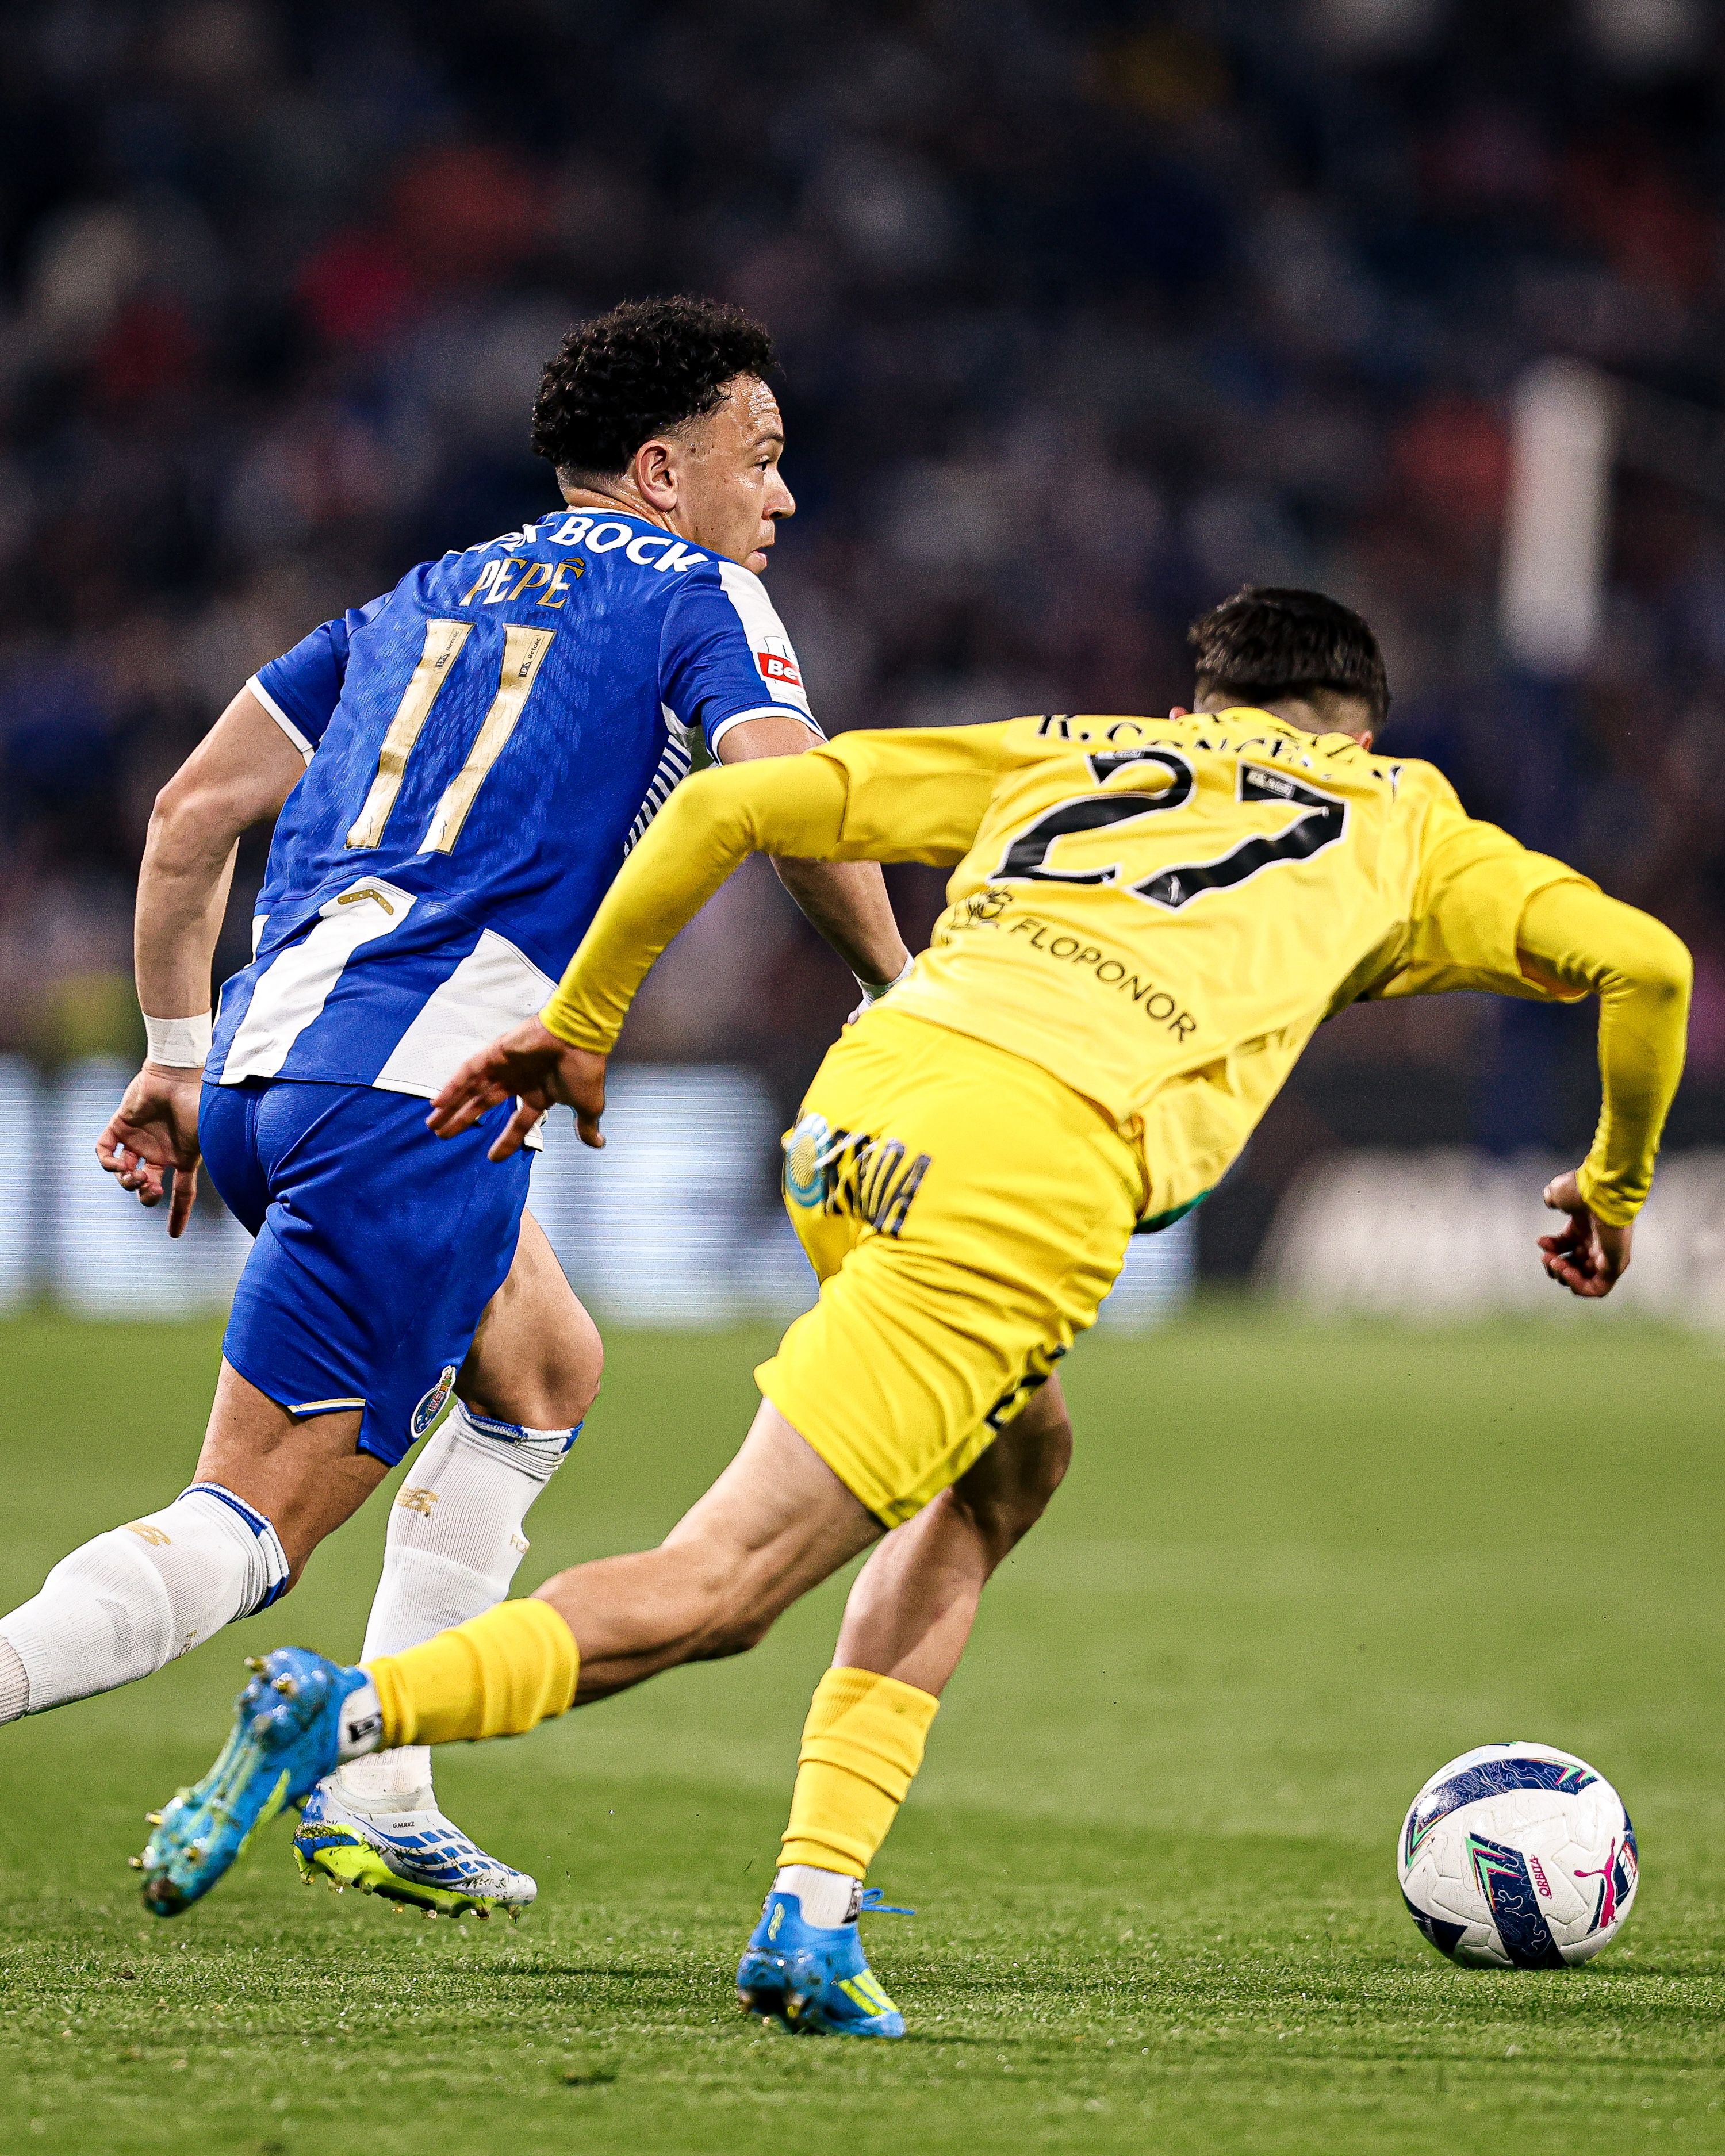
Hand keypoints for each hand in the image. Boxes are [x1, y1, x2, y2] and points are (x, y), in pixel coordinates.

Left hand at [95, 1063, 204, 1237]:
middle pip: (148, 1188)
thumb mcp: (212, 1139)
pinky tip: (114, 1163)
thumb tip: (229, 1183)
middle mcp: (161, 1152)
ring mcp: (140, 1140)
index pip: (182, 1193)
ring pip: (124, 1173)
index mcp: (183, 1158)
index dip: (179, 1215)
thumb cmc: (199, 1104)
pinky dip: (105, 1161)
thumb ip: (218, 1159)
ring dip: (126, 1181)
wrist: (179, 1074)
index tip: (174, 1235)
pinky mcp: (121, 1125)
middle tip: (148, 1189)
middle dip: (146, 1197)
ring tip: (133, 1175)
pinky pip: (104, 1150)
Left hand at [426, 1018, 608, 1160]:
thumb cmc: (584, 1068)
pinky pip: (468, 1071)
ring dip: (452, 1106)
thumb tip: (598, 1144)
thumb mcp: (588, 1105)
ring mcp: (505, 1066)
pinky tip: (438, 1102)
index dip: (505, 1141)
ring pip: (472, 1090)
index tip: (492, 1158)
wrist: (580, 1036)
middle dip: (463, 1120)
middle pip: (483, 1104)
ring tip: (433, 1123)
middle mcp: (518, 1080)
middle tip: (442, 1135)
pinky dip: (453, 1086)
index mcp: (539, 1094)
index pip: (518, 1122)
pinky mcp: (495, 1052)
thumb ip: (586, 1126)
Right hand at [1537, 1170, 1630, 1297]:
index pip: (1566, 1247)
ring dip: (1564, 1277)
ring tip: (1557, 1265)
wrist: (1602, 1191)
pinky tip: (1567, 1273)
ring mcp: (1606, 1256)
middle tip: (1548, 1259)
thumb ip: (1552, 1198)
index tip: (1541, 1242)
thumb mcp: (1559, 1193)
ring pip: (1584, 1280)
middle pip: (1573, 1266)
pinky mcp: (1614, 1266)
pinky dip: (1580, 1286)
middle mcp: (1596, 1243)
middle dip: (1555, 1266)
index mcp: (1585, 1228)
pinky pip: (1599, 1288)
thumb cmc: (1583, 1190)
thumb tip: (1551, 1200)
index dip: (1550, 1248)